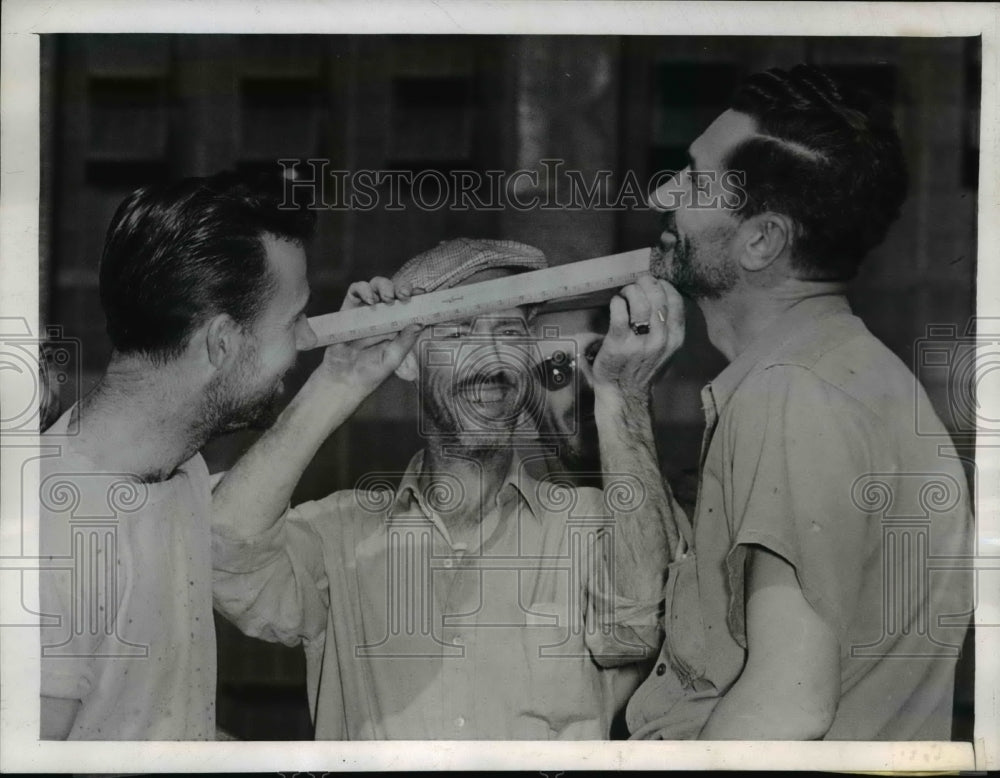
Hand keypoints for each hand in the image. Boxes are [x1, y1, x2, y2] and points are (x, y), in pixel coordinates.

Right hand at [317, 276, 422, 393]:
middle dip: (401, 287)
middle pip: (394, 290)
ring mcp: (366, 310)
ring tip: (387, 298)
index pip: (410, 303)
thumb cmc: (371, 371)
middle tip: (404, 295)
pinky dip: (363, 289)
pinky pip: (355, 290)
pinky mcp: (349, 309)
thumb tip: (420, 323)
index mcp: (398, 324)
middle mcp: (383, 314)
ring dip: (384, 286)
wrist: (345, 379)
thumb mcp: (393, 357)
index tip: (423, 293)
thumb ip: (406, 341)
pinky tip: (370, 301)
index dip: (416, 295)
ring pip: (376, 285)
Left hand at [591, 274, 684, 400]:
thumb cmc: (645, 369)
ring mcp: (640, 341)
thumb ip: (670, 327)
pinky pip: (619, 311)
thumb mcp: (668, 351)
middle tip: (637, 283)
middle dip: (646, 283)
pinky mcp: (619, 342)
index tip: (654, 284)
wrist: (625, 394)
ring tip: (625, 294)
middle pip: (657, 296)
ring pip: (639, 301)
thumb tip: (663, 294)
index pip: (676, 301)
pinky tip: (616, 304)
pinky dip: (617, 301)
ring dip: (630, 290)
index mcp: (676, 338)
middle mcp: (661, 339)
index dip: (664, 286)